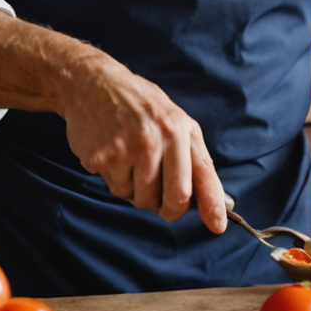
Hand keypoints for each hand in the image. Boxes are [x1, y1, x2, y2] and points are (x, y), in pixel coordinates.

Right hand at [60, 61, 228, 231]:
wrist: (92, 84)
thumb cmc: (140, 107)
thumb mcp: (174, 120)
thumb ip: (192, 156)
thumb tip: (214, 199)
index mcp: (181, 129)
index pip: (203, 174)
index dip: (212, 205)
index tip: (218, 226)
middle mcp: (158, 138)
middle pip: (173, 198)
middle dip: (169, 208)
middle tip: (161, 202)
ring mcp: (129, 148)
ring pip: (141, 199)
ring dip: (137, 191)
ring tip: (131, 161)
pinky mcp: (103, 158)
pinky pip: (116, 190)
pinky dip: (115, 181)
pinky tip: (112, 156)